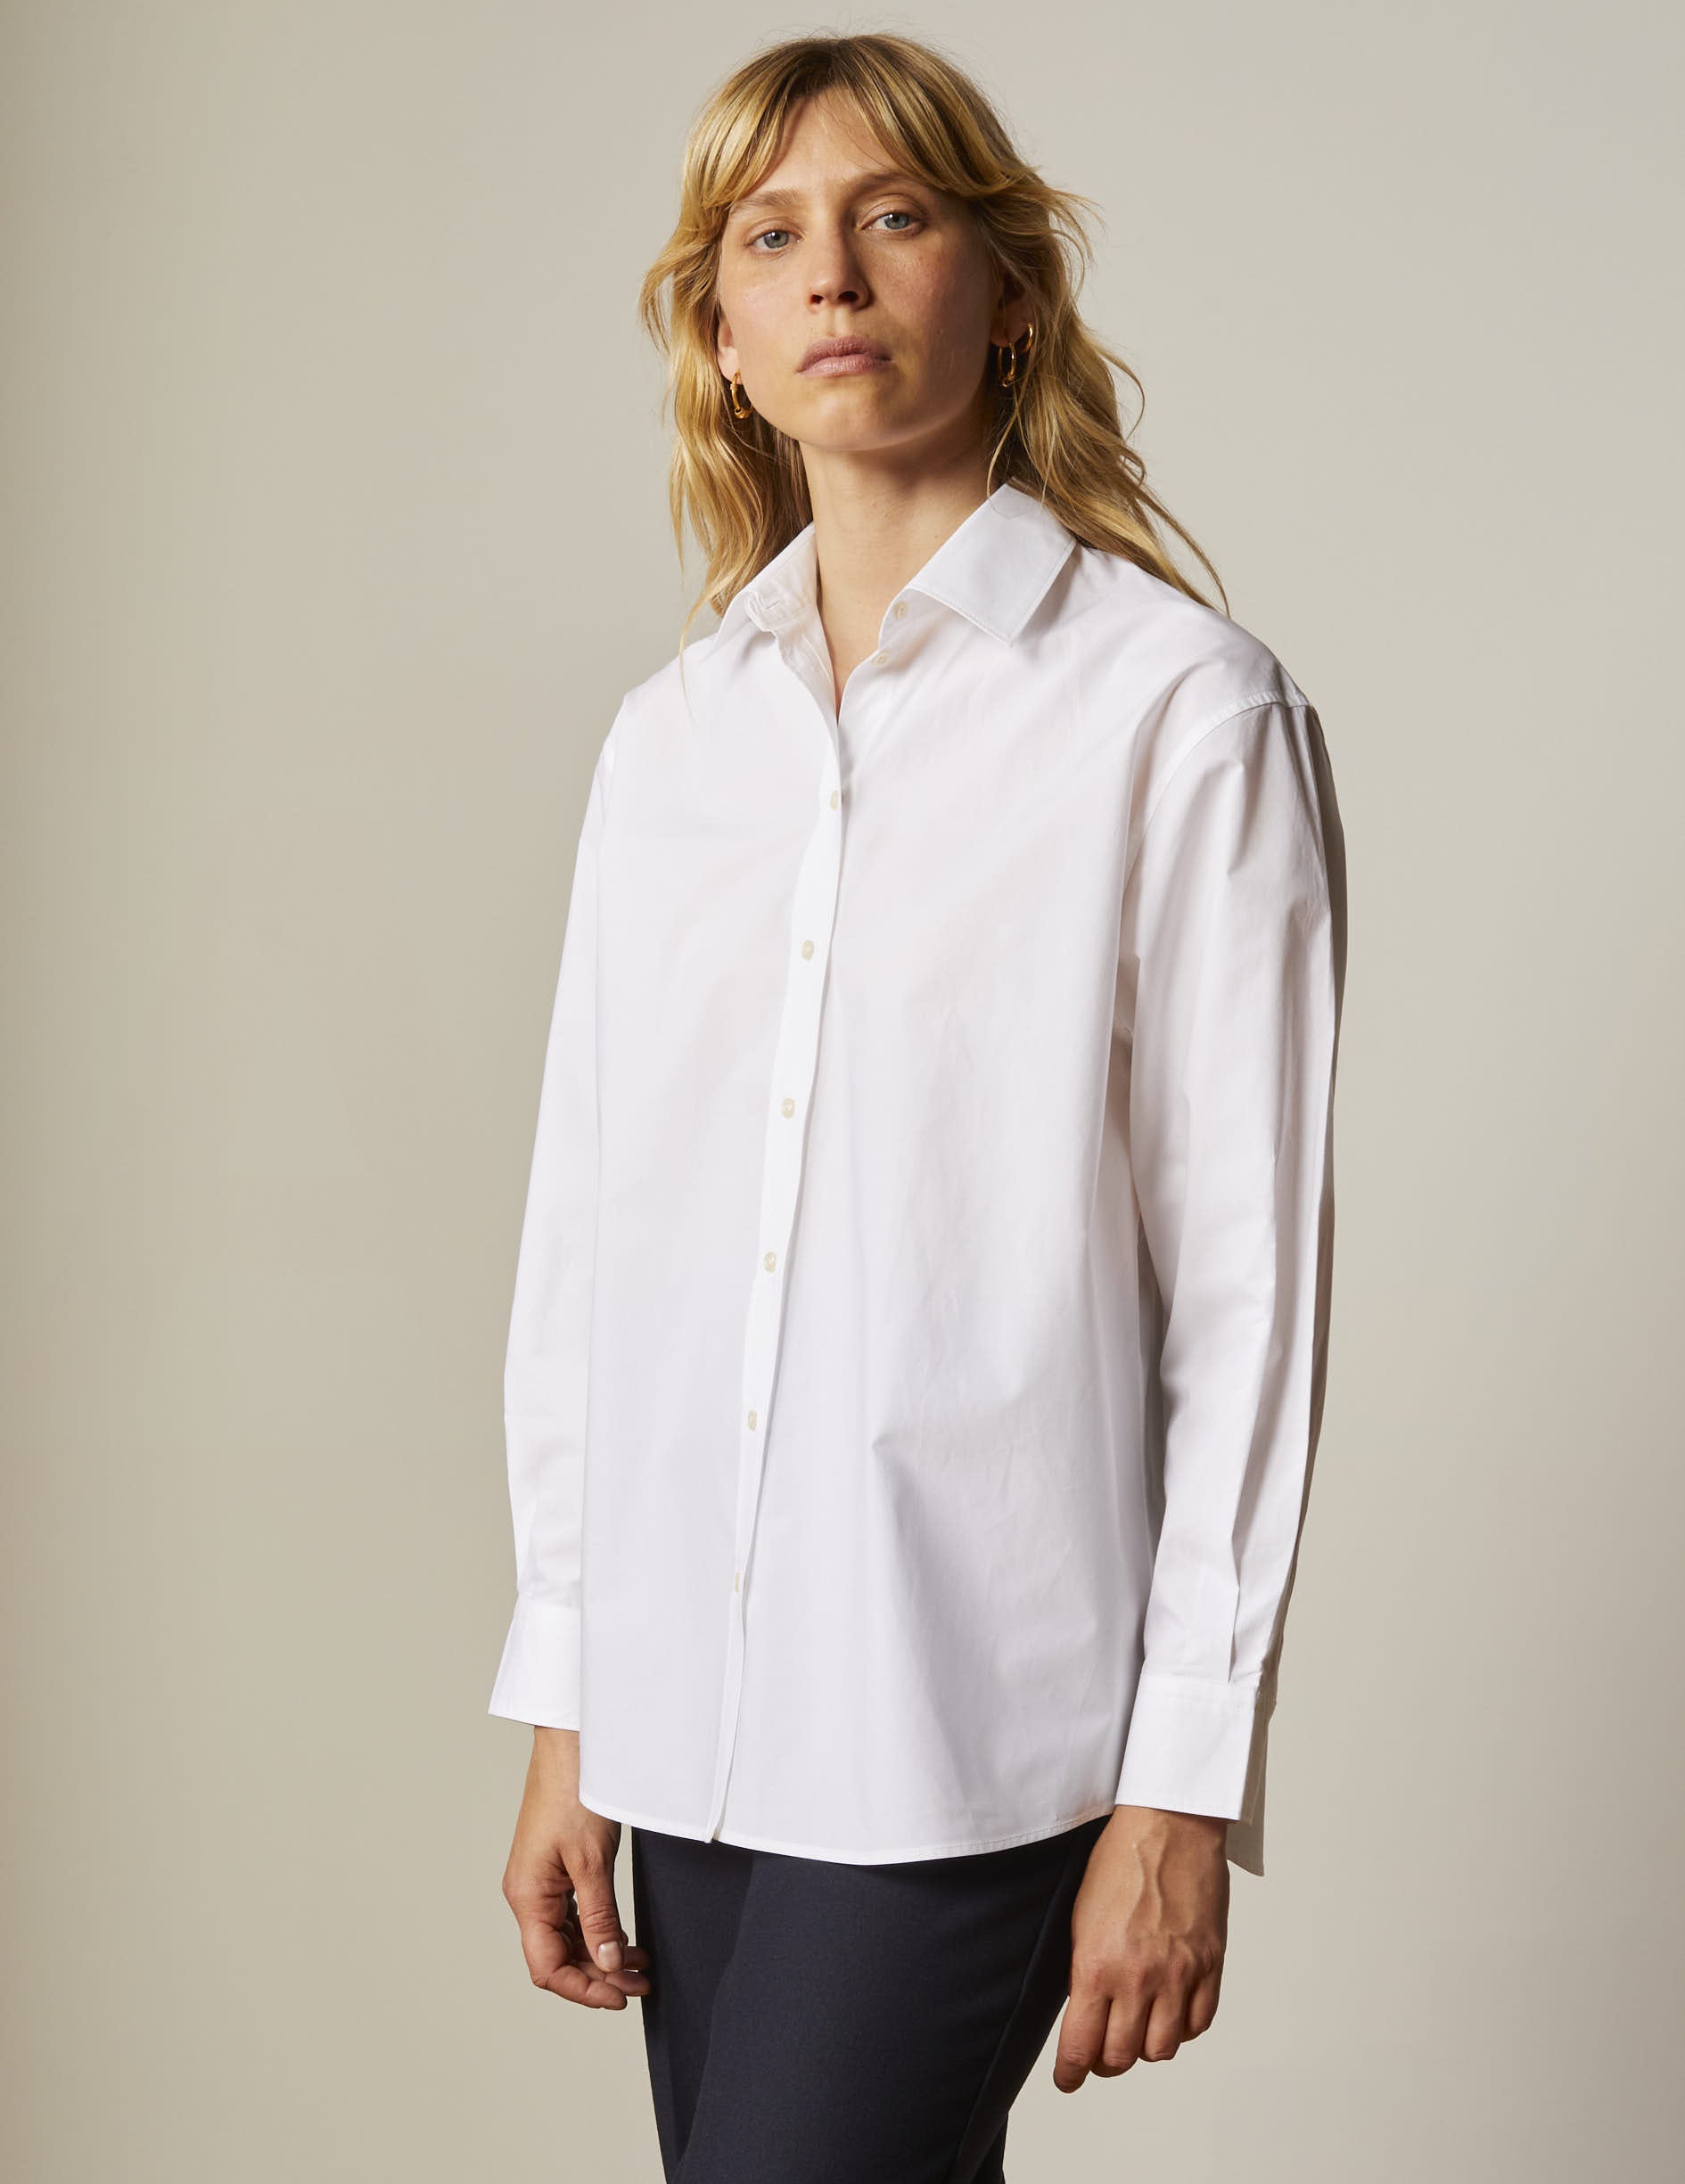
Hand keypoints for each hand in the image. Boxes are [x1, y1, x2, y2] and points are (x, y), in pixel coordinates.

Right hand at [501, 1726, 651, 2008]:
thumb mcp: (592, 1861)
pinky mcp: (555, 1870)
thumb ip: (599, 1918)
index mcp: (528, 1897)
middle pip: (557, 1957)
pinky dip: (599, 1932)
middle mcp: (529, 1895)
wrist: (572, 1745)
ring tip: (641, 1967)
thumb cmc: (575, 1792)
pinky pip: (573, 1916)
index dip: (582, 1990)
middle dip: (598, 1977)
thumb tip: (608, 1966)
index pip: (547, 1967)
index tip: (619, 1999)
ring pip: (567, 1939)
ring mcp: (541, 1882)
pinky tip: (624, 1939)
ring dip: (602, 1957)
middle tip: (640, 1985)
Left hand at [1052, 1804, 1228, 2089]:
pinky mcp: (1210, 1965)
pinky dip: (1183, 2028)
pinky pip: (1199, 2023)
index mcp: (1097, 1965)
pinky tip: (1170, 2011)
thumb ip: (1084, 1970)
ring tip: (1137, 2027)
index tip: (1068, 2079)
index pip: (1081, 2045)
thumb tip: (1083, 2012)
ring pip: (1162, 2048)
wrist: (1168, 1825)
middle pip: (1122, 2057)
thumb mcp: (1080, 1917)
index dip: (1071, 2073)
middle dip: (1106, 2062)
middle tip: (1101, 2052)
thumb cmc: (1119, 1861)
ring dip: (1146, 2046)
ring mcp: (1178, 1974)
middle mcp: (1139, 1978)